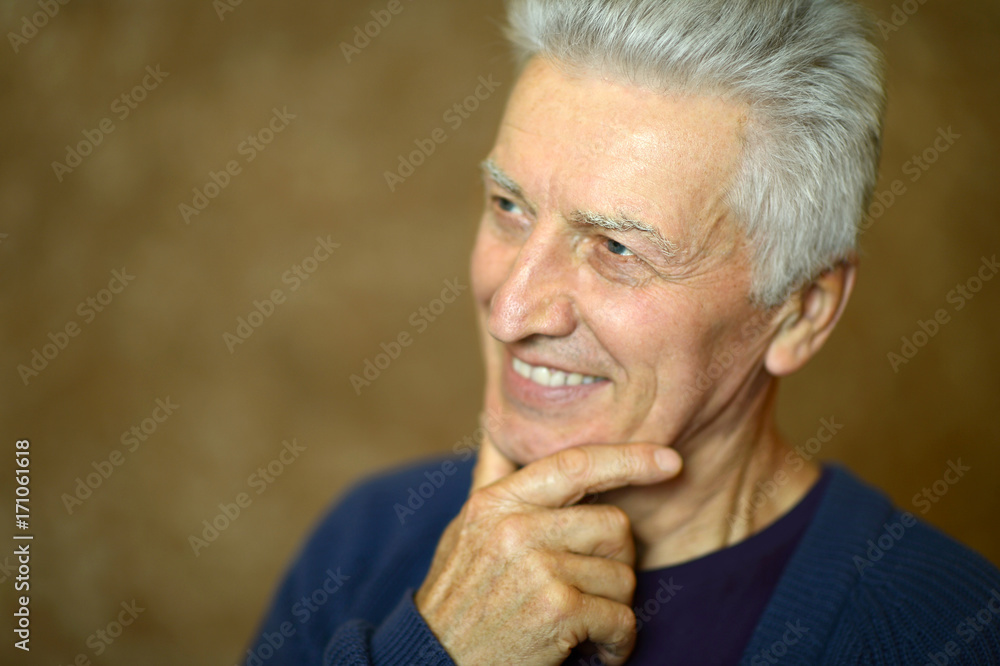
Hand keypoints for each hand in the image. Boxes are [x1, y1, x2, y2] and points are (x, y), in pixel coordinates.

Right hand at [414, 432, 682, 665]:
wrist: (433, 664)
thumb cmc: (458, 601)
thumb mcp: (465, 532)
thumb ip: (492, 482)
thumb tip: (496, 426)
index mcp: (497, 502)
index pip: (574, 464)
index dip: (627, 459)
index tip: (669, 461)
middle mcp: (515, 527)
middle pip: (613, 524)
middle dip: (615, 563)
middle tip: (590, 589)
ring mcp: (536, 566)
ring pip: (623, 574)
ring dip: (613, 607)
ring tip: (583, 621)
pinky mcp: (555, 608)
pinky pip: (621, 617)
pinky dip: (618, 642)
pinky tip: (597, 650)